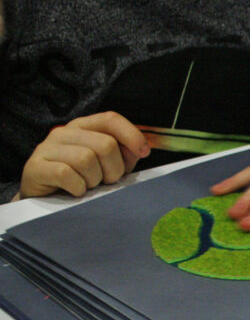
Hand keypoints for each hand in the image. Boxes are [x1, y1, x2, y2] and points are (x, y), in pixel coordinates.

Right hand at [20, 112, 149, 197]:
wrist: (45, 200)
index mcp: (83, 127)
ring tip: (88, 186)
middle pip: (105, 144)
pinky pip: (66, 174)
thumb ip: (125, 155)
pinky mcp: (35, 167)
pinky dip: (78, 188)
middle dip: (114, 169)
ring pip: (86, 159)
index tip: (144, 152)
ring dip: (94, 180)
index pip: (110, 119)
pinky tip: (75, 191)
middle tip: (107, 182)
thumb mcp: (108, 165)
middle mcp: (64, 132)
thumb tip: (140, 149)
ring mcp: (46, 148)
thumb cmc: (82, 180)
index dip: (132, 135)